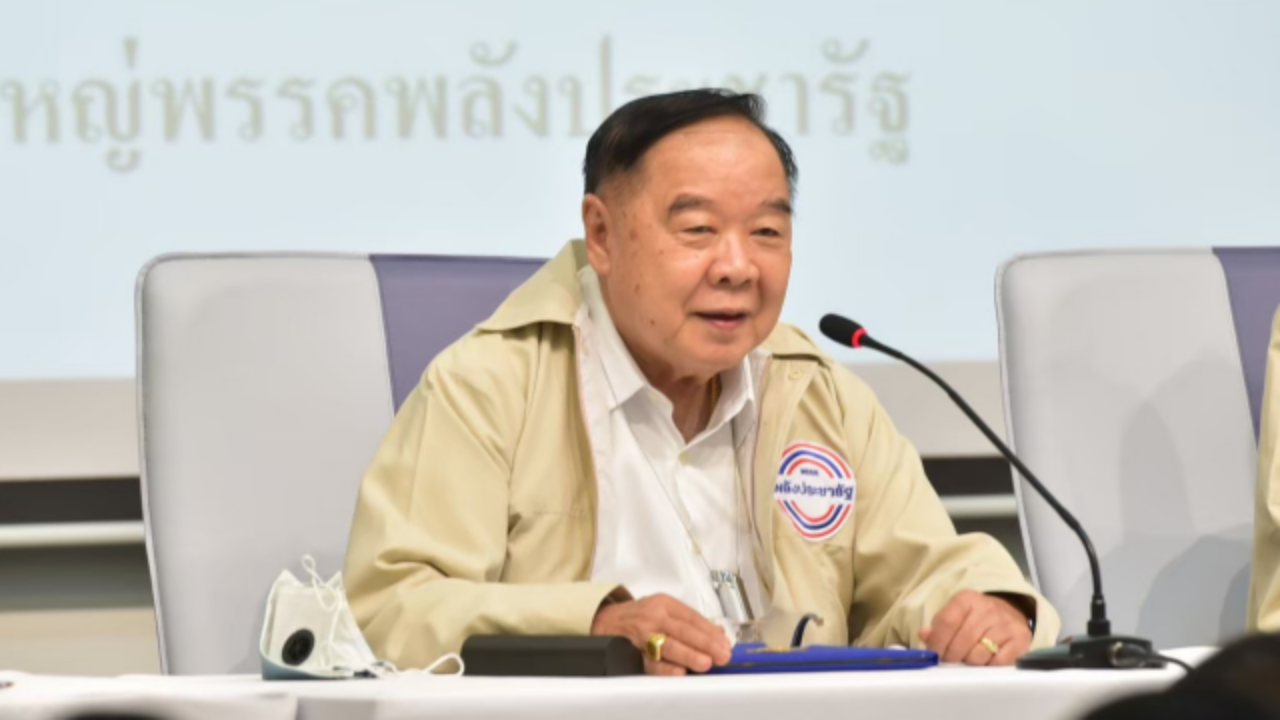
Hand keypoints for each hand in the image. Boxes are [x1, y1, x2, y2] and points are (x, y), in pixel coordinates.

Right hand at [591, 593, 732, 675]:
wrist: (604, 620)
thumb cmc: (639, 616)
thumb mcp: (663, 609)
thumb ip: (690, 621)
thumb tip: (719, 633)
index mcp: (664, 604)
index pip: (692, 617)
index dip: (710, 632)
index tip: (725, 643)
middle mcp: (654, 616)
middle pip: (683, 630)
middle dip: (705, 644)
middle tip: (722, 655)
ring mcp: (642, 634)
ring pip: (668, 645)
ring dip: (688, 655)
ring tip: (705, 663)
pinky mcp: (632, 651)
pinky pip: (650, 662)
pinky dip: (665, 668)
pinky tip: (679, 672)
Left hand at [918, 590, 1032, 665]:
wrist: (1009, 613)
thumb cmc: (975, 618)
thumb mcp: (955, 615)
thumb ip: (938, 626)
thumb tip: (924, 636)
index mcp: (966, 599)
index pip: (947, 621)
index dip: (937, 642)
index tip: (934, 654)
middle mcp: (987, 609)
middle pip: (962, 641)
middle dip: (951, 656)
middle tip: (950, 660)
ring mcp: (1005, 624)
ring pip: (978, 655)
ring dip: (970, 662)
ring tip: (968, 658)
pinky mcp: (1020, 639)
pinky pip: (998, 662)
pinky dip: (989, 666)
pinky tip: (986, 660)